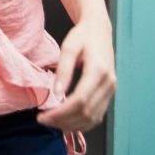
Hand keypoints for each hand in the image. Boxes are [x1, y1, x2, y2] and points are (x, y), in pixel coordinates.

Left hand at [38, 17, 115, 131]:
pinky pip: (98, 115)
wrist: (100, 30)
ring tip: (52, 122)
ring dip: (72, 125)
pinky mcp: (110, 92)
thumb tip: (56, 92)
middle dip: (63, 121)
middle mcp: (109, 83)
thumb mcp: (69, 47)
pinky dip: (82, 122)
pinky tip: (67, 121)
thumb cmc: (82, 36)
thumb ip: (63, 70)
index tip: (42, 116)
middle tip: (43, 120)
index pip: (79, 101)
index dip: (60, 113)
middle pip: (86, 112)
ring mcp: (111, 89)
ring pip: (93, 118)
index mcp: (99, 71)